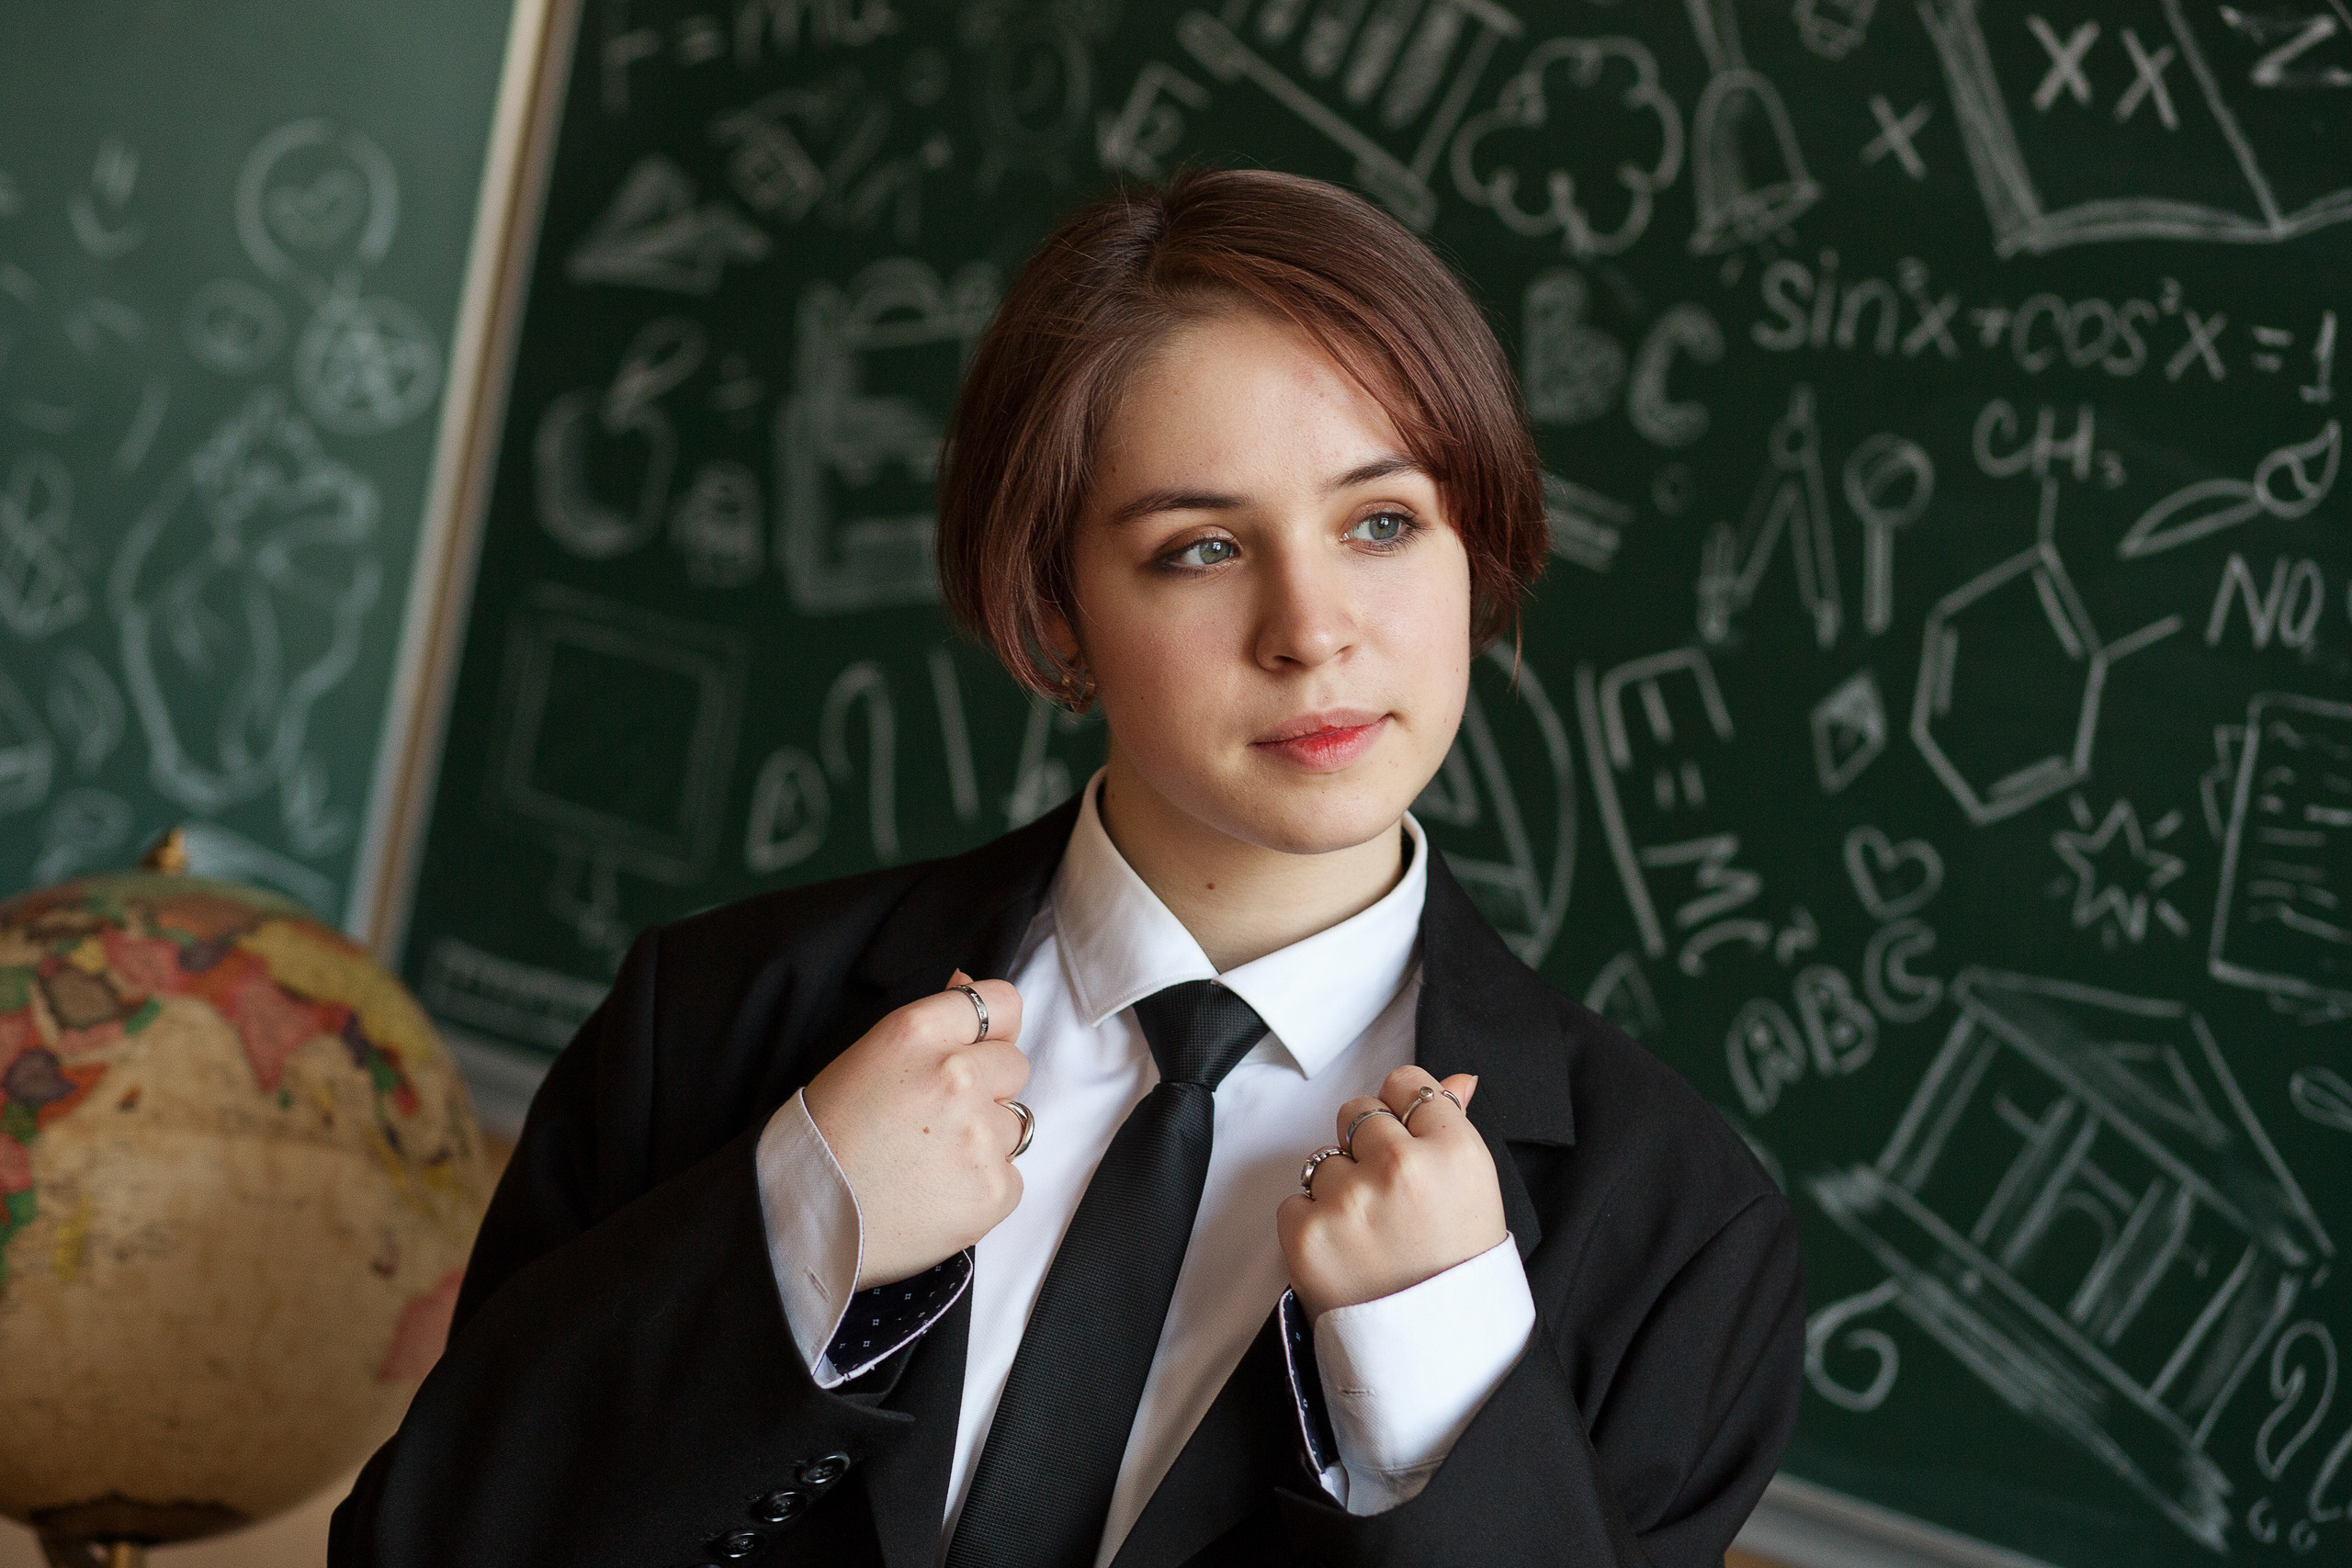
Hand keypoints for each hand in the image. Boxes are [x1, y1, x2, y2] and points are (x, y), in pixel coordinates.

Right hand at [802, 970, 1029, 1287]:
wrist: (804, 1219)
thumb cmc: (825, 1136)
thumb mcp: (865, 1057)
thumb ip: (928, 1023)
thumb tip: (967, 982)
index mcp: (917, 1032)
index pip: (1000, 1003)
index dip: (992, 1031)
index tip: (978, 1050)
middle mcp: (955, 1075)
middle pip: (1015, 1065)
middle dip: (987, 1088)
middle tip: (935, 1119)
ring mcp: (979, 1135)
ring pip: (1014, 1124)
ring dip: (984, 1140)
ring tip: (929, 1161)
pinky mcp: (994, 1189)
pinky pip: (1011, 1177)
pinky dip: (982, 1187)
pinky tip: (937, 1194)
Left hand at [1277, 1066, 1500, 1318]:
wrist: (1437, 1361)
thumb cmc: (1459, 1276)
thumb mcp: (1477, 1196)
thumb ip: (1456, 1128)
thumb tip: (1457, 1080)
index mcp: (1455, 1152)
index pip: (1406, 1083)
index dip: (1403, 1113)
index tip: (1405, 1141)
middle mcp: (1402, 1166)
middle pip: (1360, 1113)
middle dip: (1367, 1146)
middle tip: (1390, 1199)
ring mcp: (1351, 1199)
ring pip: (1325, 1158)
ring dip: (1339, 1189)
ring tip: (1372, 1236)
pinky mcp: (1308, 1232)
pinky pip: (1295, 1201)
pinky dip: (1312, 1225)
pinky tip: (1347, 1255)